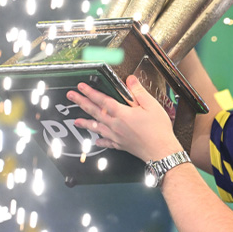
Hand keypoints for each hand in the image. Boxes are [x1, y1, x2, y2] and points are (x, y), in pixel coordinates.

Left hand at [66, 75, 181, 162]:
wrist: (162, 151)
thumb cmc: (158, 130)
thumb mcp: (152, 105)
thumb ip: (139, 92)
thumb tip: (130, 80)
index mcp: (123, 114)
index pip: (102, 100)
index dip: (90, 92)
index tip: (81, 86)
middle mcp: (116, 125)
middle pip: (95, 112)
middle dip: (81, 103)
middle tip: (71, 96)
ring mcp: (117, 136)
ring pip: (97, 128)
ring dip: (85, 123)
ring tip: (76, 120)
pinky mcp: (121, 145)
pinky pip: (106, 142)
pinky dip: (100, 141)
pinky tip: (96, 140)